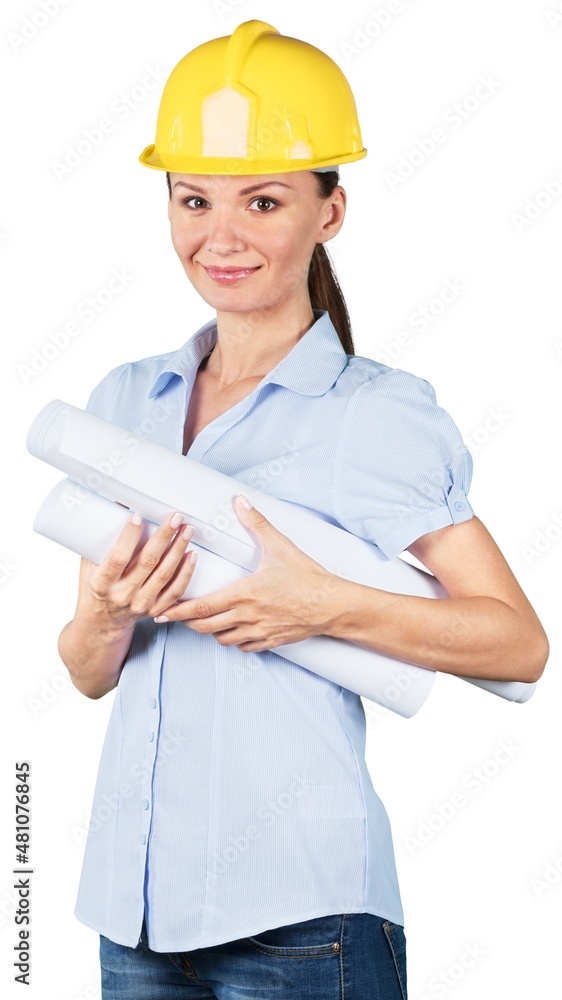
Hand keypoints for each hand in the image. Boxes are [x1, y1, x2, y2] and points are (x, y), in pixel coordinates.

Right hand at [81, 510, 198, 632]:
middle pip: (147, 563)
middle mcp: (122, 595)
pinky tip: (192, 555)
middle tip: (175, 517)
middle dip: (164, 537)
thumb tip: (115, 505)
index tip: (138, 516)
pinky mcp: (155, 610)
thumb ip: (99, 541)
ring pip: (164, 575)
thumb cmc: (94, 587)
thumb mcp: (89, 566)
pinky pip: (175, 591)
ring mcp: (141, 604)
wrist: (101, 622)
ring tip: (187, 530)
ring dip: (178, 550)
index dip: (128, 537)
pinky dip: (186, 573)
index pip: (117, 559)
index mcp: (101, 584)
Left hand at [153, 494, 341, 651]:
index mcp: (244, 594)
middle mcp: (248, 616)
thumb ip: (256, 523)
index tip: (163, 612)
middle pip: (206, 627)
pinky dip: (234, 639)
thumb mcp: (280, 546)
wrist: (333, 605)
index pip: (202, 608)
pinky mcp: (271, 641)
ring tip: (206, 620)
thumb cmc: (308, 577)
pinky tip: (234, 629)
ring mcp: (259, 632)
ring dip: (211, 631)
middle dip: (189, 623)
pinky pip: (243, 646)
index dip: (179, 612)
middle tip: (179, 616)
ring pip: (223, 638)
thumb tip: (240, 501)